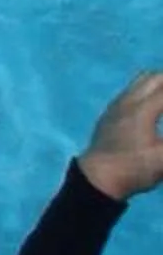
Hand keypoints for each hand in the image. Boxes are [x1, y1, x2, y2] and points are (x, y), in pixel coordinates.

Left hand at [77, 71, 162, 202]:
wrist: (98, 176)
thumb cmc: (134, 169)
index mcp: (142, 110)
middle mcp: (127, 101)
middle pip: (153, 77)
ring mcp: (116, 105)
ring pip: (140, 81)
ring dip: (159, 84)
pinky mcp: (110, 112)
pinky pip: (131, 90)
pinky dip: (148, 90)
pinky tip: (155, 107)